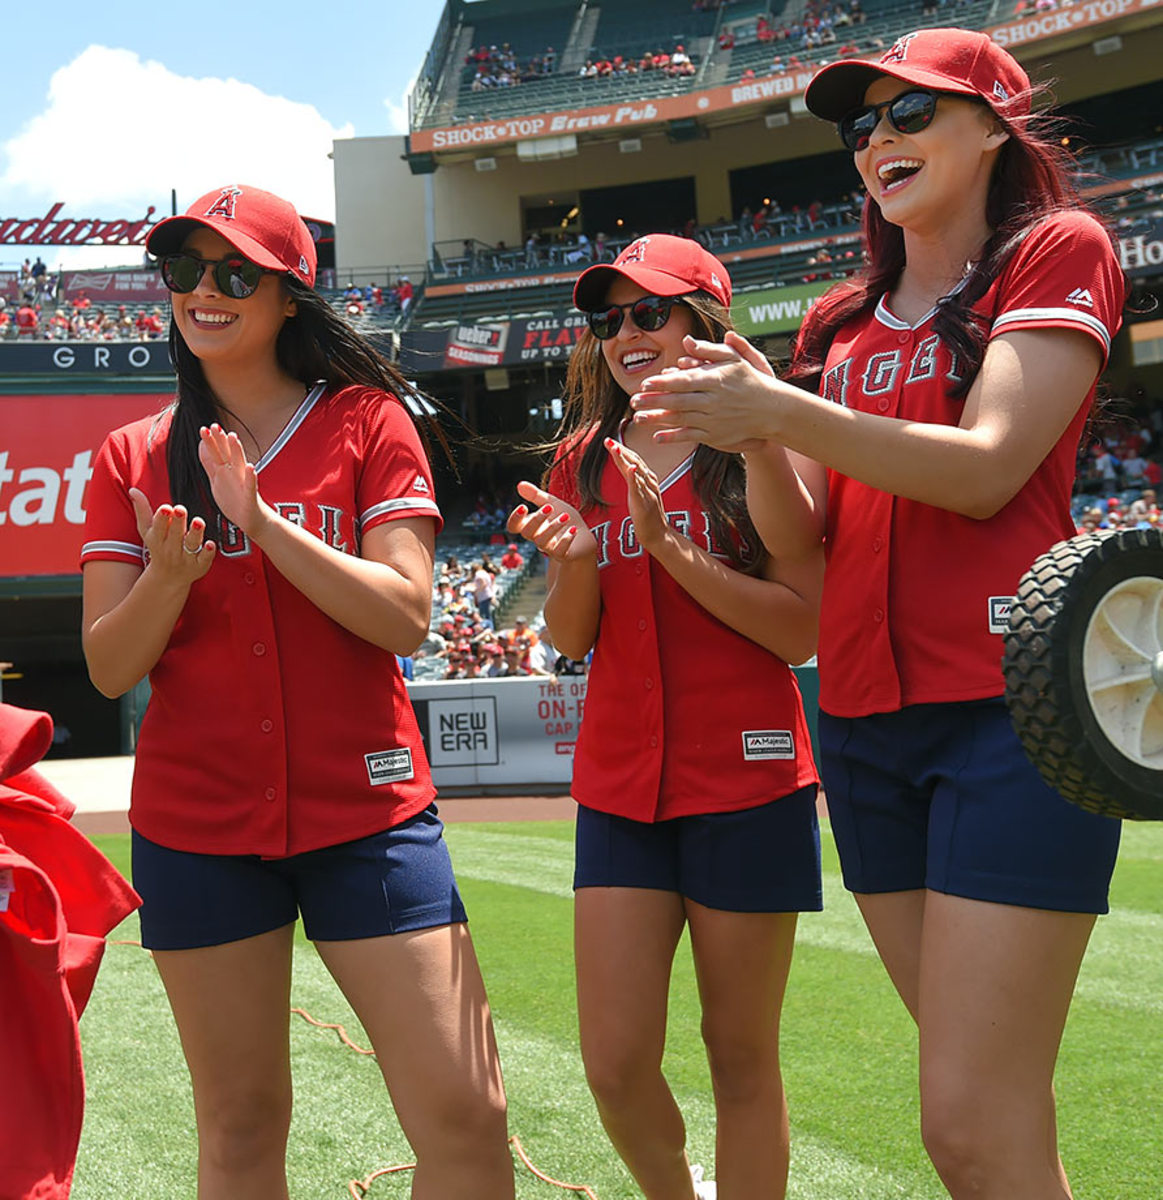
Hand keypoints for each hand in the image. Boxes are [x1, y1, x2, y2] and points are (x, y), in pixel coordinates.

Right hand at [129, 487, 215, 582]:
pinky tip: (210, 544)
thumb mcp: (147, 531)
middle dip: (178, 522)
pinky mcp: (200, 565)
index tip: (166, 508)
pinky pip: (204, 559)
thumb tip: (133, 489)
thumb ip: (142, 510)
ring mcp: (186, 557)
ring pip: (191, 544)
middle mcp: (171, 548)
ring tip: (198, 522)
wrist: (168, 578)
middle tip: (180, 510)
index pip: (158, 527)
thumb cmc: (159, 548)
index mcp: (157, 538)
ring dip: (194, 533)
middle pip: (175, 534)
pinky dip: (208, 552)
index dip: (162, 518)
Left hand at [198, 424, 270, 537]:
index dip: (210, 443)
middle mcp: (234, 474)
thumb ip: (210, 464)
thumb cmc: (235, 501)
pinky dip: (251, 476)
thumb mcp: (217, 482)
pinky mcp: (250, 497)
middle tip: (213, 426)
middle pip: (225, 455)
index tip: (204, 429)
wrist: (253, 521)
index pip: (215, 454)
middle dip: (219, 441)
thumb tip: (201, 446)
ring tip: (232, 436)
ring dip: (236, 450)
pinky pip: (250, 485)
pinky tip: (251, 467)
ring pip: (239, 465)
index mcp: (224, 472)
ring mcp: (243, 484)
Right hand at [507, 481, 596, 562]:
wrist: (584, 536)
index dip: (515, 519)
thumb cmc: (565, 519)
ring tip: (565, 516)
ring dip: (553, 527)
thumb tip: (520, 484)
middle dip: (536, 519)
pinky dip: (565, 540)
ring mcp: (549, 548)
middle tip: (549, 507)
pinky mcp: (563, 555)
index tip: (523, 506)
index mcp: (532, 525)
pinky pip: (559, 551)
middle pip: (527, 533)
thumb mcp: (551, 503)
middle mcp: (538, 538)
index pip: (514, 526)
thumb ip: (536, 495)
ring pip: (542, 542)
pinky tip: (573, 529)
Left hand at [605, 439, 670, 553]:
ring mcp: (648, 491)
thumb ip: (634, 482)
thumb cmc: (648, 517)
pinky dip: (634, 476)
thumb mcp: (640, 495)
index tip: (610, 441)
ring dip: (625, 457)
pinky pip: (639, 487)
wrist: (659, 535)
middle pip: (635, 461)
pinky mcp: (644, 502)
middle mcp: (650, 482)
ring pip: (636, 471)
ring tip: (614, 446)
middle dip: (621, 449)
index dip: (623, 450)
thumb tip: (627, 469)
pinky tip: (629, 466)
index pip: (634, 460)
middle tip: (608, 439)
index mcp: (648, 480)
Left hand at [630, 330, 782, 452]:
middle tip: (633, 401)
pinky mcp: (715, 436)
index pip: (684, 380)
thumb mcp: (735, 359)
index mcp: (715, 380)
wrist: (772, 411)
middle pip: (678, 400)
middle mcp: (713, 400)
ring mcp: (713, 420)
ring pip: (680, 419)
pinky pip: (690, 436)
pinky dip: (673, 437)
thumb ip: (710, 350)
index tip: (645, 383)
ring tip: (637, 418)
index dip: (663, 383)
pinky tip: (656, 437)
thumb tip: (687, 341)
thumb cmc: (751, 381)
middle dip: (654, 401)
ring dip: (657, 419)